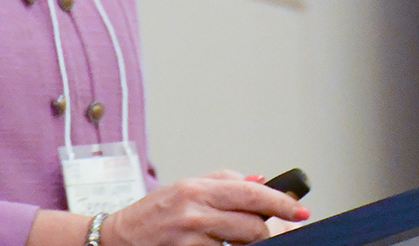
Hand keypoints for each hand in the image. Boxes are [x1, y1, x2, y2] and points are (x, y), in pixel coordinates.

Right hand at [103, 171, 309, 245]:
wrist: (118, 239)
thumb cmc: (152, 213)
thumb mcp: (185, 187)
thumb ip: (224, 181)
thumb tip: (262, 179)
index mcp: (197, 188)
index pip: (251, 192)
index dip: (281, 202)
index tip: (300, 210)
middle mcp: (194, 211)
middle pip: (253, 223)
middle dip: (264, 229)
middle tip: (261, 229)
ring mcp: (191, 238)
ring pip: (242, 243)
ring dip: (246, 243)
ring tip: (231, 237)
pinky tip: (216, 245)